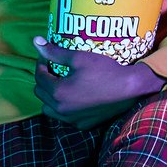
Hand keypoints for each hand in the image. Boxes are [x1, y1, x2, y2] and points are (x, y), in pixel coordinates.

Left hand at [32, 39, 165, 126]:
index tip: (47, 54)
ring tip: (61, 83)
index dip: (41, 63)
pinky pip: (65, 117)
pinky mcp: (83, 125)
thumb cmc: (105, 71)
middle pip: (41, 93)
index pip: (39, 77)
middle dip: (44, 79)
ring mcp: (72, 119)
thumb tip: (36, 42)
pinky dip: (64, 107)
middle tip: (54, 67)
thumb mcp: (78, 58)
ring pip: (49, 108)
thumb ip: (55, 52)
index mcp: (58, 93)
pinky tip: (74, 97)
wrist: (130, 89)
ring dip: (50, 96)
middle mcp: (61, 110)